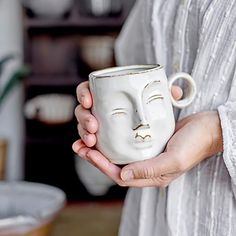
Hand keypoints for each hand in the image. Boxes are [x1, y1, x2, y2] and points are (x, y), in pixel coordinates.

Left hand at [72, 81, 189, 186]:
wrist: (208, 128)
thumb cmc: (195, 143)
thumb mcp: (175, 159)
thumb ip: (150, 169)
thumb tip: (123, 176)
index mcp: (152, 175)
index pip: (119, 175)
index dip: (101, 165)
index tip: (88, 152)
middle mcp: (146, 165)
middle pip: (114, 165)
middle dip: (95, 157)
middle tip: (80, 145)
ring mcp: (147, 152)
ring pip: (118, 153)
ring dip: (101, 146)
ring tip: (87, 137)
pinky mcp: (148, 139)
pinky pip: (126, 141)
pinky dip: (114, 137)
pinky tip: (106, 129)